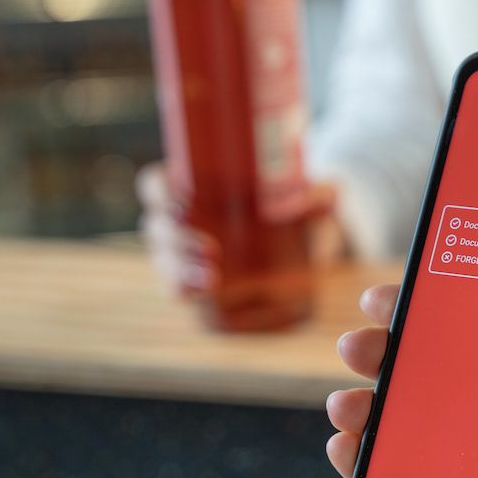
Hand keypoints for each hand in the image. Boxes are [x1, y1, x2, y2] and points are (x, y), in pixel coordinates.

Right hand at [136, 163, 341, 294]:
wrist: (310, 247)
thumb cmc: (304, 208)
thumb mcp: (318, 197)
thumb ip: (322, 193)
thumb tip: (318, 198)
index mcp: (194, 185)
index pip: (155, 183)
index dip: (159, 191)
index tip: (186, 203)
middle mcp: (182, 219)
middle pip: (157, 226)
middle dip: (176, 239)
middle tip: (212, 249)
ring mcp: (185, 254)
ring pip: (164, 260)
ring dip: (180, 270)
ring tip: (214, 280)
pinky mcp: (197, 282)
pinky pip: (178, 288)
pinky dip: (185, 291)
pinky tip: (203, 294)